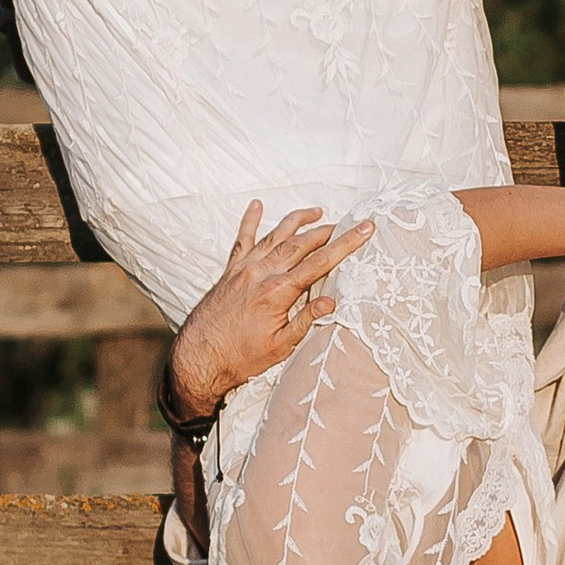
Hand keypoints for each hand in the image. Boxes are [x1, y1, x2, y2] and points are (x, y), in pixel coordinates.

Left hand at [162, 203, 374, 423]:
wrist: (199, 358)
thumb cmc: (241, 358)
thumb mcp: (281, 347)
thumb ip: (306, 320)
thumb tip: (332, 302)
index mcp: (279, 292)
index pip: (321, 262)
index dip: (346, 243)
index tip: (365, 228)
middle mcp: (261, 273)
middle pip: (302, 243)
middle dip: (328, 231)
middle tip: (349, 223)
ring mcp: (244, 269)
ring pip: (276, 236)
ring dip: (298, 221)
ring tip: (317, 212)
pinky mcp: (230, 271)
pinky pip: (242, 240)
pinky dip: (250, 221)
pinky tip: (257, 206)